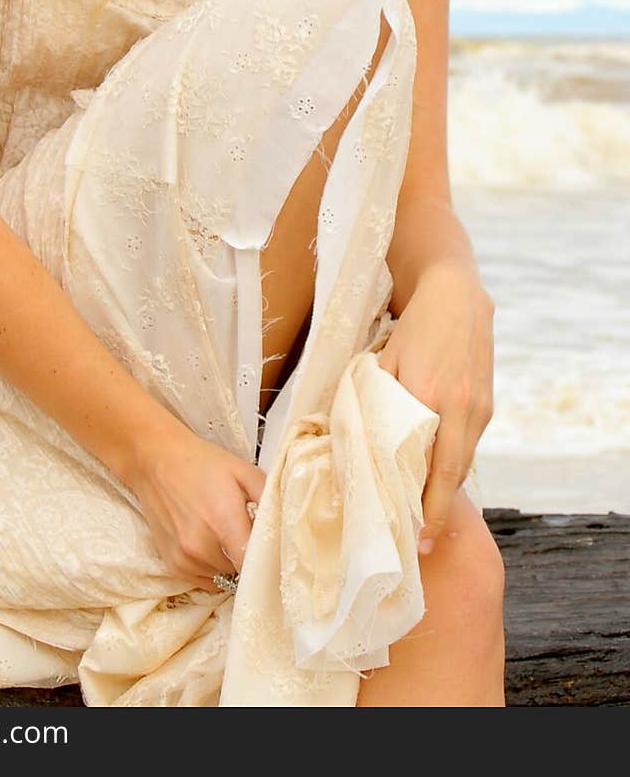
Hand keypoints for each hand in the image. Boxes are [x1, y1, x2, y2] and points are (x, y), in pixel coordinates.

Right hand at [127, 424, 265, 591]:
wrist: (156, 461)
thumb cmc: (203, 464)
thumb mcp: (242, 470)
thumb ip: (268, 496)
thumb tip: (285, 523)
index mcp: (223, 520)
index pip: (254, 563)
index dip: (266, 561)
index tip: (272, 553)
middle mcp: (201, 545)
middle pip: (240, 571)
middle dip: (247, 558)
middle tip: (246, 535)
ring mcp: (184, 558)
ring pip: (223, 578)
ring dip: (229, 564)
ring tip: (224, 536)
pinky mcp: (172, 565)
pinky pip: (204, 581)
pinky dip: (211, 569)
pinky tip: (209, 544)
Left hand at [378, 261, 494, 553]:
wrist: (457, 296)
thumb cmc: (413, 327)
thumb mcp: (386, 358)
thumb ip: (376, 398)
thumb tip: (354, 438)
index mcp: (430, 395)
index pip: (427, 463)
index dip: (420, 502)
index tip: (410, 533)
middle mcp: (461, 407)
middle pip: (451, 473)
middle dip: (436, 511)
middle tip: (420, 543)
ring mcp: (479, 407)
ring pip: (462, 461)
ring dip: (445, 491)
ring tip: (425, 520)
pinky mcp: (487, 404)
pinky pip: (469, 444)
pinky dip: (453, 464)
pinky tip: (437, 479)